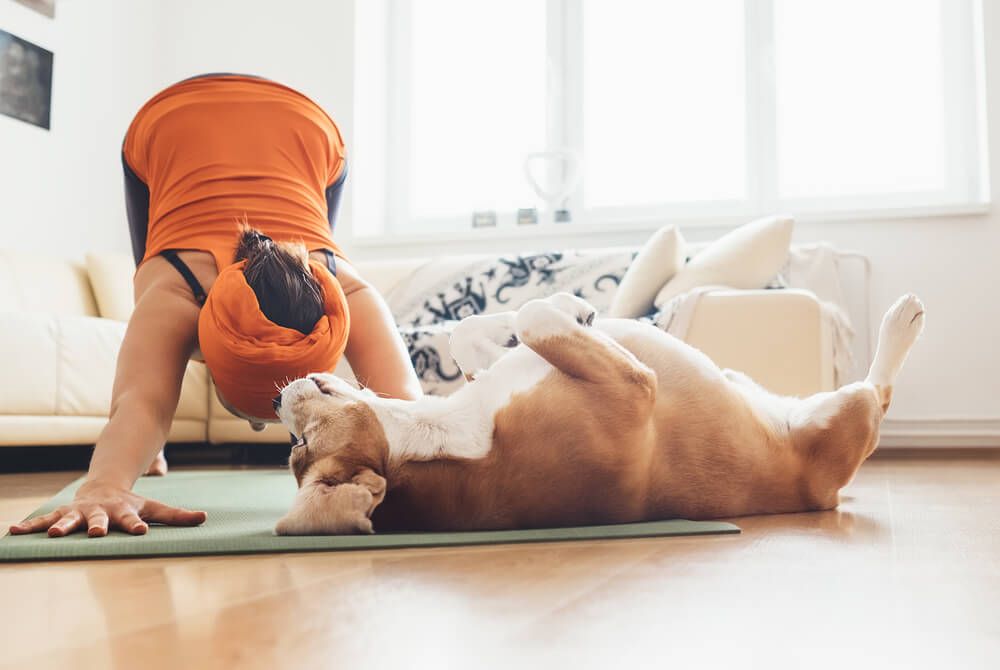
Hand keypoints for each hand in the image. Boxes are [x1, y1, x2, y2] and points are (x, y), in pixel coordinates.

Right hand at [7, 480, 206, 537]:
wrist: (105, 485)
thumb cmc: (131, 504)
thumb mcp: (155, 507)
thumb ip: (178, 515)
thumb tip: (205, 518)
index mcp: (124, 511)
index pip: (133, 519)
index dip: (136, 525)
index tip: (139, 532)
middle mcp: (100, 511)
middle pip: (99, 520)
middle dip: (96, 526)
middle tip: (95, 533)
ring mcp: (80, 512)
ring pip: (69, 520)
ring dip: (61, 526)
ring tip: (50, 533)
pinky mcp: (63, 513)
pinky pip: (44, 519)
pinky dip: (29, 525)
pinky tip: (12, 531)